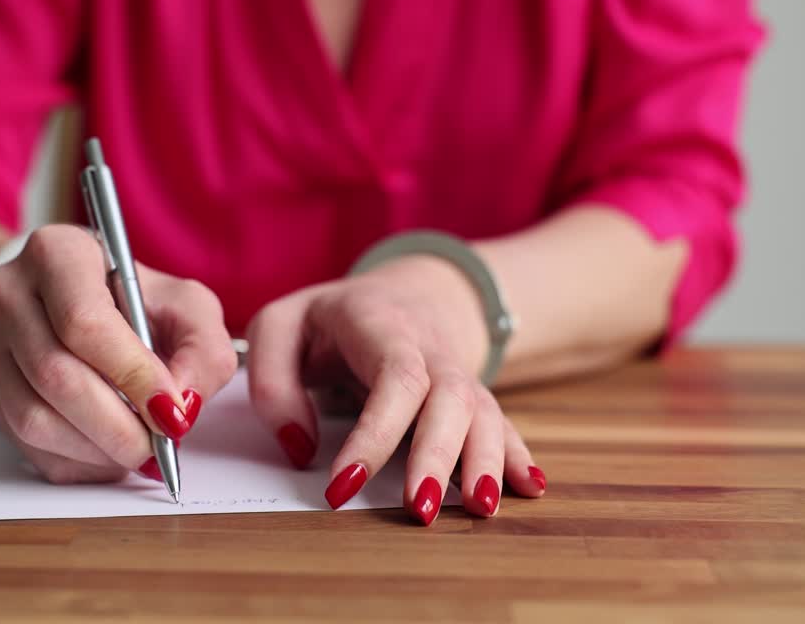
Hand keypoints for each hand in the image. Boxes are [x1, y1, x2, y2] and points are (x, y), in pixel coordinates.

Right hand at [0, 224, 236, 482]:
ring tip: (138, 450)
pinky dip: (76, 461)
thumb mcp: (186, 306)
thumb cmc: (137, 301)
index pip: (84, 322)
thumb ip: (201, 349)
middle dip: (117, 425)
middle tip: (159, 445)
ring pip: (34, 418)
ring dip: (95, 449)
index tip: (170, 411)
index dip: (131, 375)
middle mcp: (10, 293)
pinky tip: (109, 452)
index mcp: (58, 253)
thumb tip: (180, 406)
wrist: (75, 305)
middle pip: (55, 375)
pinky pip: (26, 444)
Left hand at [246, 255, 545, 523]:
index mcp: (380, 324)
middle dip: (438, 456)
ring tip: (481, 509)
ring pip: (484, 413)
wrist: (401, 294)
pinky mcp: (473, 401)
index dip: (375, 434)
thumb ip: (274, 382)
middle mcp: (429, 349)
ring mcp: (457, 374)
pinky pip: (501, 425)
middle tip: (420, 510)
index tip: (343, 487)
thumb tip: (301, 448)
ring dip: (486, 462)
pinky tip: (530, 487)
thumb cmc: (329, 320)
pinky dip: (515, 457)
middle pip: (450, 398)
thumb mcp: (280, 327)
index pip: (392, 377)